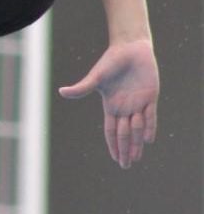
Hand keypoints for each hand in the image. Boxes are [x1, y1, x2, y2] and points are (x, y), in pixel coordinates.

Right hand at [59, 38, 158, 167]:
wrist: (130, 48)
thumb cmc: (111, 60)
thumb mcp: (96, 77)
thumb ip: (82, 88)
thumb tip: (61, 92)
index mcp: (111, 105)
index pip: (111, 130)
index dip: (113, 144)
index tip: (115, 159)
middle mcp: (124, 107)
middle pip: (124, 133)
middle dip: (125, 150)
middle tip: (126, 166)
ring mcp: (138, 103)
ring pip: (137, 128)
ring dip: (136, 143)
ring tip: (136, 158)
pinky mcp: (151, 97)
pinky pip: (151, 116)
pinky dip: (149, 128)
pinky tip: (148, 140)